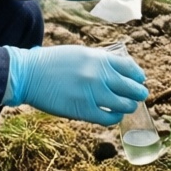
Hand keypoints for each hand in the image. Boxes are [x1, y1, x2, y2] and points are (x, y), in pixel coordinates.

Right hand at [3, 45, 147, 123]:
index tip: (140, 79)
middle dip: (139, 93)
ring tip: (128, 106)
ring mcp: (93, 93)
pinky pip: (109, 117)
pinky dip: (115, 117)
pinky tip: (113, 115)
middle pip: (132, 87)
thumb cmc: (53, 62)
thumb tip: (117, 71)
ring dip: (129, 106)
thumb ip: (99, 61)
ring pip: (125, 104)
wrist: (30, 74)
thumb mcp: (81, 53)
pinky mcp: (83, 110)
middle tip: (140, 95)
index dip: (138, 75)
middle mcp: (100, 75)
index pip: (130, 68)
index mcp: (100, 58)